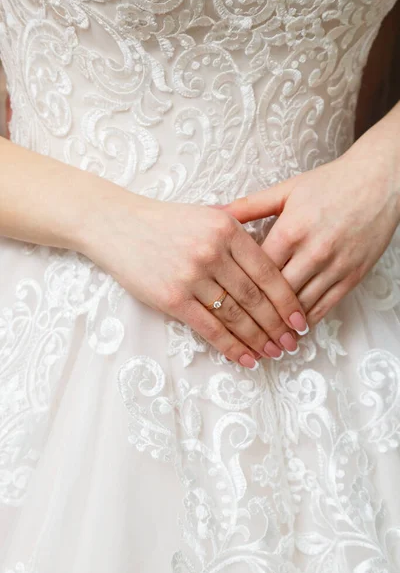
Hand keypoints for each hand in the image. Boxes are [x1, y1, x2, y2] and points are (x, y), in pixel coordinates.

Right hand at [82, 193, 307, 367]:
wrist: (117, 226)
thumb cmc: (165, 222)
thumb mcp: (206, 214)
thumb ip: (238, 232)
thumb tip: (271, 257)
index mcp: (227, 230)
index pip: (267, 272)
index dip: (287, 300)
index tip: (301, 320)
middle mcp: (212, 252)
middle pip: (255, 297)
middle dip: (278, 325)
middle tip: (292, 343)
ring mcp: (191, 276)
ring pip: (235, 316)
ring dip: (258, 339)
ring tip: (274, 352)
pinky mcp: (171, 298)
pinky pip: (209, 328)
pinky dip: (231, 346)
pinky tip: (246, 358)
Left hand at [223, 144, 399, 326]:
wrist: (379, 182)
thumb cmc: (330, 184)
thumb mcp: (286, 190)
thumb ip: (249, 205)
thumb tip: (216, 213)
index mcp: (291, 230)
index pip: (257, 270)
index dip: (239, 287)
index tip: (226, 300)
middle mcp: (312, 252)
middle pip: (276, 294)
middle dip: (258, 314)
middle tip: (240, 329)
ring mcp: (334, 267)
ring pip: (300, 306)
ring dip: (281, 325)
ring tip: (263, 338)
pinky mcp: (352, 276)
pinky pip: (325, 306)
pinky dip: (307, 321)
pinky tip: (293, 329)